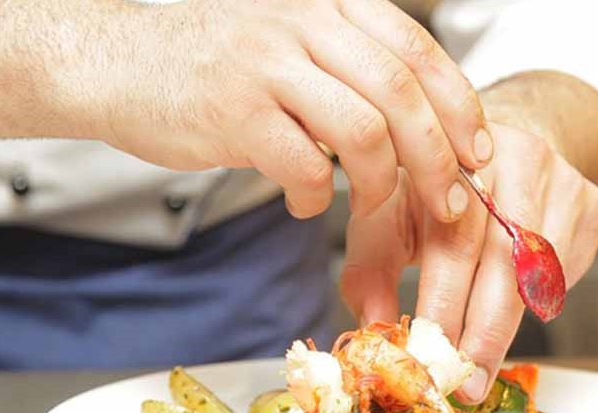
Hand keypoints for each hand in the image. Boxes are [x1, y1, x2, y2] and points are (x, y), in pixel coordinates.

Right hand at [98, 0, 491, 220]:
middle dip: (438, 157)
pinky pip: (304, 166)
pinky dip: (314, 197)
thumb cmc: (219, 66)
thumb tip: (428, 132)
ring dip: (383, 184)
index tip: (478, 152)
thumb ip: (353, 70)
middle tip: (450, 202)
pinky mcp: (235, 113)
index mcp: (329, 5)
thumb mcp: (293, 43)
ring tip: (373, 208)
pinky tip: (301, 202)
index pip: (417, 51)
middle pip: (401, 93)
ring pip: (363, 131)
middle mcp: (304, 24)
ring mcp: (268, 66)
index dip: (459, 105)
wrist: (118, 63)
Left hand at [340, 122, 597, 402]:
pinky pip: (568, 268)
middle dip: (484, 332)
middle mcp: (510, 158)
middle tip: (468, 383)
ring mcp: (558, 177)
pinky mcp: (589, 201)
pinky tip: (513, 308)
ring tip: (483, 364)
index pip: (453, 241)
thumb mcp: (389, 216)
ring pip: (542, 270)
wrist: (496, 146)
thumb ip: (371, 270)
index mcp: (449, 159)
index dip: (444, 306)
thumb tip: (373, 331)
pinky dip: (541, 301)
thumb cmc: (433, 192)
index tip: (431, 360)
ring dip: (511, 326)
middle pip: (506, 259)